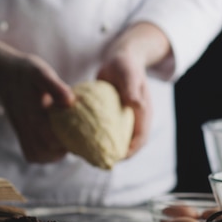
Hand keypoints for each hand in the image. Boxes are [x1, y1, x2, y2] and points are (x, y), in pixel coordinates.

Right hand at [0, 31, 74, 162]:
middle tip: (75, 140)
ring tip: (65, 143)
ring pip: (37, 155)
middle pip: (44, 151)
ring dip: (53, 155)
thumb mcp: (41, 72)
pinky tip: (54, 145)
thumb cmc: (26, 71)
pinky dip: (43, 155)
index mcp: (32, 113)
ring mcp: (21, 131)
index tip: (81, 134)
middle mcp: (25, 125)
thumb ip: (56, 87)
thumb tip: (71, 101)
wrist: (3, 72)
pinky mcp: (20, 133)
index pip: (50, 139)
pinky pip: (30, 153)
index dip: (67, 141)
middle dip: (62, 150)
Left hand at [97, 22, 171, 156]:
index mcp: (142, 115)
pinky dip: (95, 138)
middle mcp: (133, 121)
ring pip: (115, 140)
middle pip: (127, 145)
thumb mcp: (129, 74)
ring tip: (87, 155)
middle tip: (98, 161)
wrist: (119, 60)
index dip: (130, 151)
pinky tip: (79, 141)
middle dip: (114, 155)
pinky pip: (104, 132)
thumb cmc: (126, 65)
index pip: (140, 139)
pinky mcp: (110, 118)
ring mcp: (122, 121)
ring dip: (104, 148)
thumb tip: (136, 105)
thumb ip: (131, 88)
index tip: (116, 158)